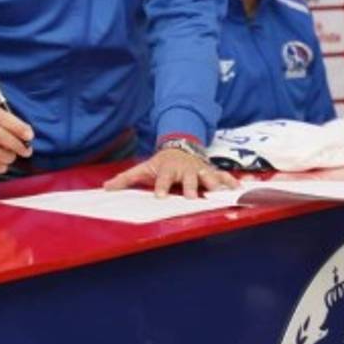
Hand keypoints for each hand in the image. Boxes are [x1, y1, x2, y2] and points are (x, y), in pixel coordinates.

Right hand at [0, 106, 33, 174]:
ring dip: (9, 158)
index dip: (19, 128)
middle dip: (18, 146)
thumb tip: (28, 135)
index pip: (4, 119)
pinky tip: (2, 164)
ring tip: (11, 156)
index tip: (29, 136)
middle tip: (26, 151)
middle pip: (1, 137)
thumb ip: (13, 124)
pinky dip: (0, 167)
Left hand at [103, 148, 237, 198]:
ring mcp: (199, 170)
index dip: (161, 186)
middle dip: (190, 187)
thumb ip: (126, 179)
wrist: (180, 146)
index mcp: (167, 169)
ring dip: (213, 185)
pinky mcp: (211, 171)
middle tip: (192, 197)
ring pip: (208, 176)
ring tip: (219, 194)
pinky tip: (237, 189)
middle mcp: (184, 169)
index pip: (162, 178)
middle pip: (188, 178)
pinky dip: (230, 182)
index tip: (159, 196)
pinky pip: (223, 176)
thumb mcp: (143, 168)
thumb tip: (106, 188)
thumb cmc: (160, 163)